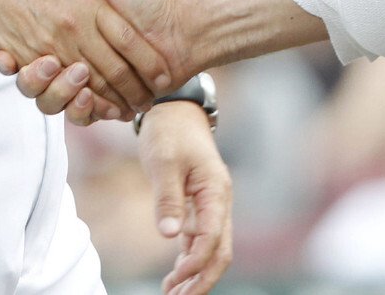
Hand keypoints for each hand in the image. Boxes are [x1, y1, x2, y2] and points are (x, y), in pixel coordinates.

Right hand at [0, 0, 171, 114]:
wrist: (179, 28)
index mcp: (67, 28)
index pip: (32, 47)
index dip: (19, 55)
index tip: (12, 55)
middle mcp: (73, 56)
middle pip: (39, 78)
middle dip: (38, 77)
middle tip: (49, 63)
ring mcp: (87, 82)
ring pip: (54, 100)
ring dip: (60, 94)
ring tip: (78, 78)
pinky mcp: (105, 103)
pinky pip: (82, 115)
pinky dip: (83, 111)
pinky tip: (90, 97)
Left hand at [138, 101, 232, 293]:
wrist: (173, 109)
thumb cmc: (169, 131)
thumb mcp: (164, 161)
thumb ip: (168, 198)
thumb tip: (169, 236)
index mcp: (216, 190)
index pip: (213, 237)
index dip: (196, 262)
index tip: (174, 279)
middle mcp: (220, 201)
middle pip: (220, 251)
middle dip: (202, 278)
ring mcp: (212, 204)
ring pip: (212, 248)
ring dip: (196, 273)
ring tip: (173, 294)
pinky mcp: (200, 204)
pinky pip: (201, 239)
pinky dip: (190, 258)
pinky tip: (174, 275)